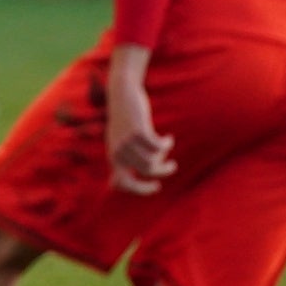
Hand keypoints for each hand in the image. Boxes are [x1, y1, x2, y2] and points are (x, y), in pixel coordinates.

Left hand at [105, 46, 175, 194]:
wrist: (122, 95)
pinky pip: (158, 147)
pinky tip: (168, 139)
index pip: (121, 184)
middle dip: (162, 171)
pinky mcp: (137, 132)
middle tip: (171, 165)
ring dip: (165, 157)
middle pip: (146, 171)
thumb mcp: (120, 141)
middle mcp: (118, 153)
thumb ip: (123, 160)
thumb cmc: (124, 121)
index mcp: (113, 158)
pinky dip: (166, 145)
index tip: (156, 186)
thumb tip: (129, 180)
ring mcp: (127, 143)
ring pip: (153, 160)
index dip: (140, 190)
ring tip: (168, 149)